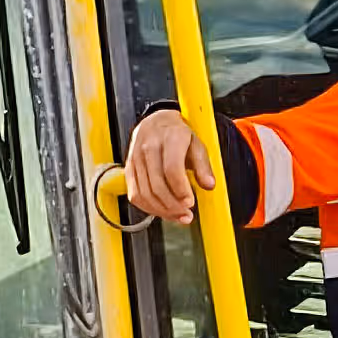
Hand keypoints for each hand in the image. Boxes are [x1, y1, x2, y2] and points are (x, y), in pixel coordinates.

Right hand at [124, 107, 214, 223]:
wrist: (156, 122)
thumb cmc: (177, 134)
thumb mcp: (197, 144)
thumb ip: (204, 166)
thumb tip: (209, 185)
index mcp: (170, 138)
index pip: (172, 169)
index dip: (181, 190)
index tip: (190, 202)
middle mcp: (149, 147)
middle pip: (157, 185)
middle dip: (173, 206)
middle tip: (186, 214)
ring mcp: (136, 158)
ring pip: (144, 193)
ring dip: (161, 210)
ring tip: (177, 216)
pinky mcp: (129, 168)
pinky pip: (134, 194)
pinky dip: (148, 207)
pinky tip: (161, 211)